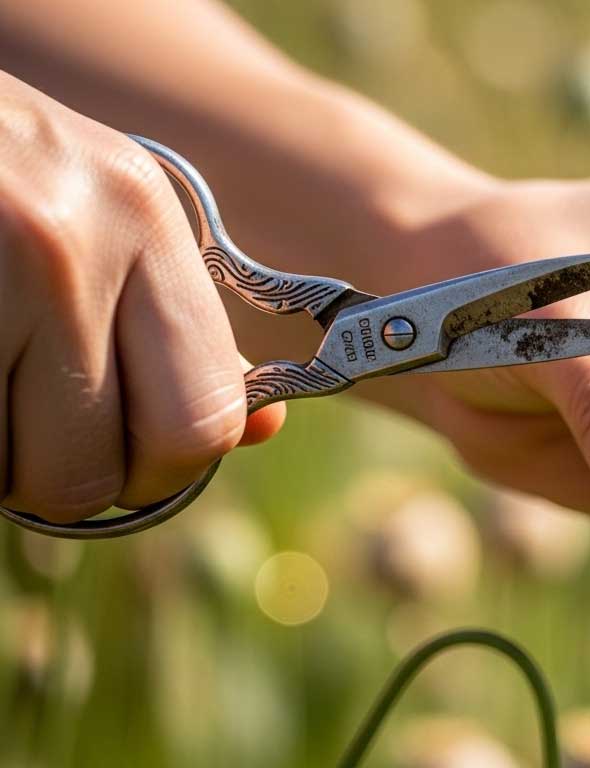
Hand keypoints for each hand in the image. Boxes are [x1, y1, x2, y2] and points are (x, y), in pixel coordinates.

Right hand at [0, 72, 282, 522]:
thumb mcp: (102, 208)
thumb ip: (175, 320)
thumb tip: (263, 427)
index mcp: (144, 219)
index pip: (200, 420)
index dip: (161, 469)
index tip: (124, 455)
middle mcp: (68, 246)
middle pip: (91, 473)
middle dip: (61, 478)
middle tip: (33, 429)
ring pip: (8, 474)